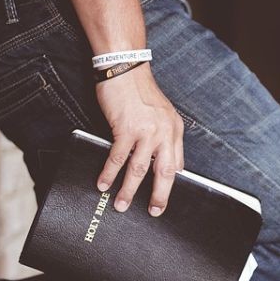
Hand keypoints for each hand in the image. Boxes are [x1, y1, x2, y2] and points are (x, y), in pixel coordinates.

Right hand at [94, 63, 185, 216]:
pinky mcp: (126, 129)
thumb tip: (161, 162)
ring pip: (138, 170)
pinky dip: (109, 173)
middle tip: (154, 212)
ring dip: (128, 190)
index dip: (169, 185)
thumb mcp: (162, 113)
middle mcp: (164, 133)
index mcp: (174, 130)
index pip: (176, 165)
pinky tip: (103, 183)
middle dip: (158, 196)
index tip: (164, 200)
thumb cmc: (139, 91)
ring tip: (121, 205)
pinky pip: (118, 158)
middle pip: (164, 173)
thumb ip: (163, 137)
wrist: (125, 68)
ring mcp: (146, 132)